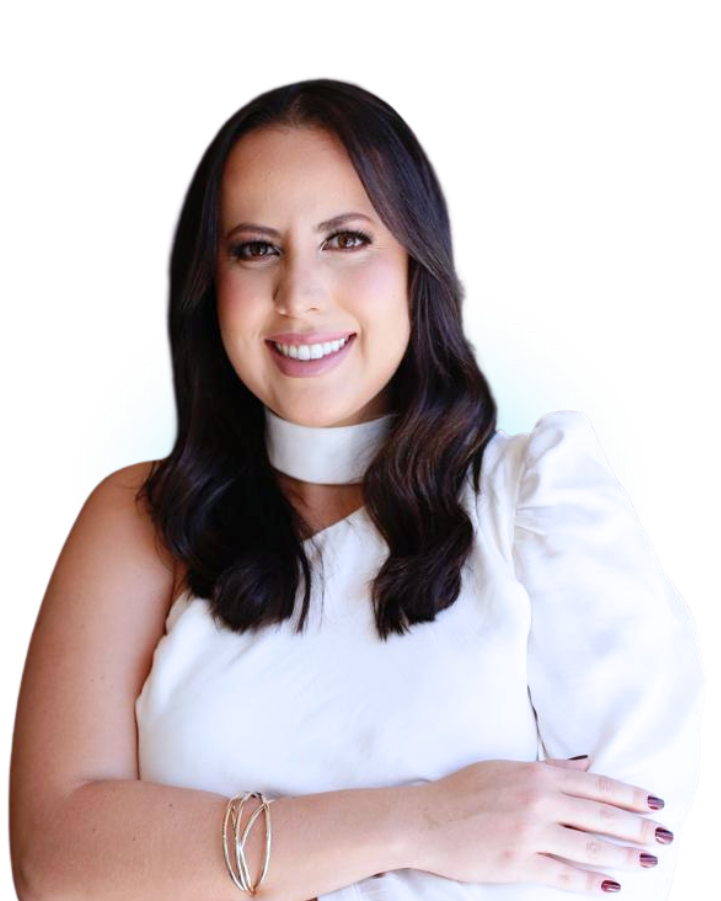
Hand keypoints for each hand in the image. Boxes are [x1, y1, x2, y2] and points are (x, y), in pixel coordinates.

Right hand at [407, 756, 671, 894]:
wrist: (426, 820)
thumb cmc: (464, 790)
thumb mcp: (506, 768)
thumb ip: (547, 768)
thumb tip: (585, 764)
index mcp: (537, 776)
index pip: (596, 785)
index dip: (630, 795)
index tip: (655, 803)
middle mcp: (538, 803)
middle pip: (601, 816)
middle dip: (638, 827)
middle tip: (665, 835)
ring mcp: (530, 835)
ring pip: (589, 847)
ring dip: (624, 855)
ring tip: (649, 860)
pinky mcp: (519, 864)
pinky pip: (564, 876)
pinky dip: (592, 883)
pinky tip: (612, 886)